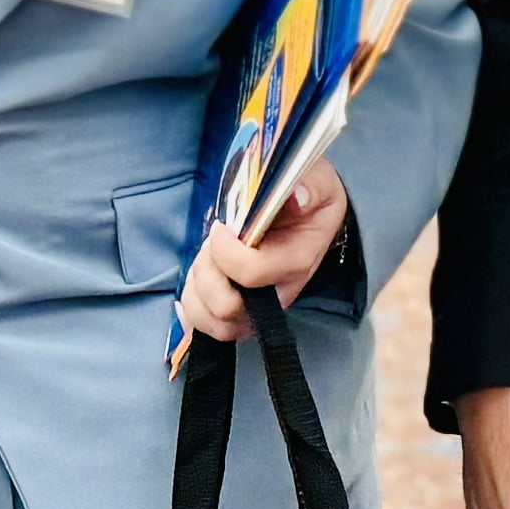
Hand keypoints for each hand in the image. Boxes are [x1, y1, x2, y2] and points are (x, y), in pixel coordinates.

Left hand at [181, 159, 348, 343]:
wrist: (306, 208)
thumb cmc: (306, 194)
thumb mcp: (317, 179)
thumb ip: (309, 185)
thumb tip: (297, 196)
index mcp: (297, 261)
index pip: (251, 273)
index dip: (225, 251)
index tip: (221, 227)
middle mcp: (279, 293)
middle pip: (228, 307)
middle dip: (207, 271)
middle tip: (212, 244)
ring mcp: (260, 308)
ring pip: (214, 322)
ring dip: (197, 288)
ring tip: (206, 260)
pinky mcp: (242, 312)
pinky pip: (209, 329)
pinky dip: (192, 310)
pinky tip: (195, 283)